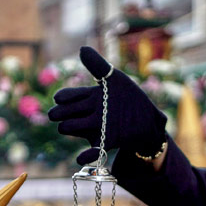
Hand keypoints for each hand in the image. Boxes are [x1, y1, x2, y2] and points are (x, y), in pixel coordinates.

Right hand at [48, 46, 167, 165]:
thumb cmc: (130, 98)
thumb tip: (81, 49)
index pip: (68, 97)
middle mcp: (89, 113)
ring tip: (67, 125)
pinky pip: (92, 151)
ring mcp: (97, 128)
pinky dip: (86, 155)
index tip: (59, 98)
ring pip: (71, 127)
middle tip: (57, 113)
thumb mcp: (115, 79)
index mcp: (89, 97)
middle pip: (66, 113)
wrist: (148, 119)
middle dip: (60, 112)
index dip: (63, 97)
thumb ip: (98, 66)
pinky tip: (80, 157)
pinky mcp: (107, 141)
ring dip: (69, 126)